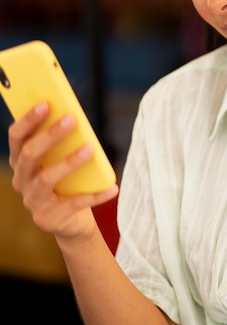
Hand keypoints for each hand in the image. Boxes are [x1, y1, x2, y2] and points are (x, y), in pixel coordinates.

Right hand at [8, 102, 117, 237]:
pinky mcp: (49, 219)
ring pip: (47, 178)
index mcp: (21, 162)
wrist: (72, 222)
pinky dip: (95, 195)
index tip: (45, 103)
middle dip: (50, 135)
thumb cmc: (68, 183)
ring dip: (69, 162)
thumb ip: (63, 143)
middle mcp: (22, 181)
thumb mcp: (62, 161)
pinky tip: (113, 187)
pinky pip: (74, 204)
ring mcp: (33, 202)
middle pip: (29, 155)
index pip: (16, 137)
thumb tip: (75, 117)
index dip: (28, 120)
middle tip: (71, 119)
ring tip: (90, 149)